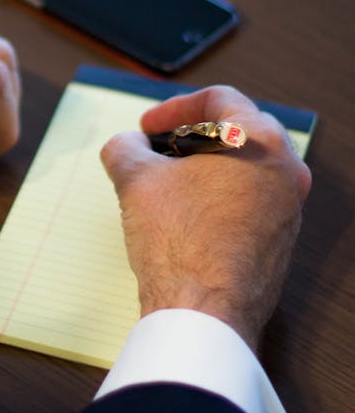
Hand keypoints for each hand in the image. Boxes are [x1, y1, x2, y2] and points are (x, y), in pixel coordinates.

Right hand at [100, 86, 310, 349]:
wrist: (203, 313)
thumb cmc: (178, 242)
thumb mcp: (134, 179)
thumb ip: (125, 147)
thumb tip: (126, 145)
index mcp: (259, 141)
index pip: (219, 99)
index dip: (174, 107)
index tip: (147, 127)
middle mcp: (285, 171)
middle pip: (239, 129)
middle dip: (193, 134)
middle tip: (159, 148)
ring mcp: (287, 209)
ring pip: (246, 168)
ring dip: (207, 166)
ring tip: (167, 183)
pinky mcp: (280, 242)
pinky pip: (251, 202)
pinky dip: (220, 197)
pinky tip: (186, 216)